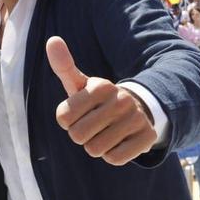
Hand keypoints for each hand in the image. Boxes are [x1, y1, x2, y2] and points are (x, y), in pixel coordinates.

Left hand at [46, 36, 156, 165]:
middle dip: (81, 135)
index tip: (81, 112)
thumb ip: (64, 66)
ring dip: (96, 146)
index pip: (63, 118)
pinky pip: (114, 159)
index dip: (68, 120)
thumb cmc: (98, 100)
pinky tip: (119, 141)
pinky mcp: (147, 137)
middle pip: (78, 136)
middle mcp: (121, 99)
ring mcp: (136, 118)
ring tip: (106, 132)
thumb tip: (52, 40)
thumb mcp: (80, 84)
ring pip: (95, 149)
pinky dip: (112, 155)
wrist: (138, 110)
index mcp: (101, 86)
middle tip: (93, 125)